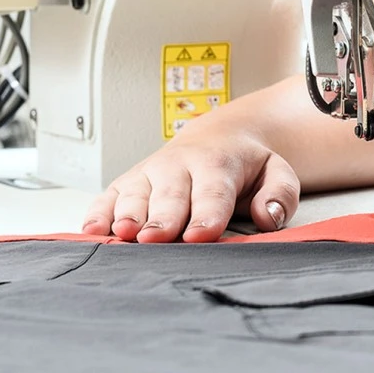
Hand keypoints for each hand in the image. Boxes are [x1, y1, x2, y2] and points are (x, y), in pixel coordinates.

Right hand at [80, 120, 300, 242]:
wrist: (217, 136)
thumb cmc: (245, 165)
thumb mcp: (276, 171)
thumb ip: (280, 193)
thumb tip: (268, 216)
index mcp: (217, 164)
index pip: (213, 192)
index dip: (206, 214)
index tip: (201, 234)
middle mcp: (179, 166)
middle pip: (170, 196)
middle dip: (163, 217)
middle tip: (156, 238)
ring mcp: (150, 173)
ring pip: (136, 195)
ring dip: (128, 214)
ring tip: (124, 233)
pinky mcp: (127, 182)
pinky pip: (108, 197)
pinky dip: (98, 212)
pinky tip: (92, 230)